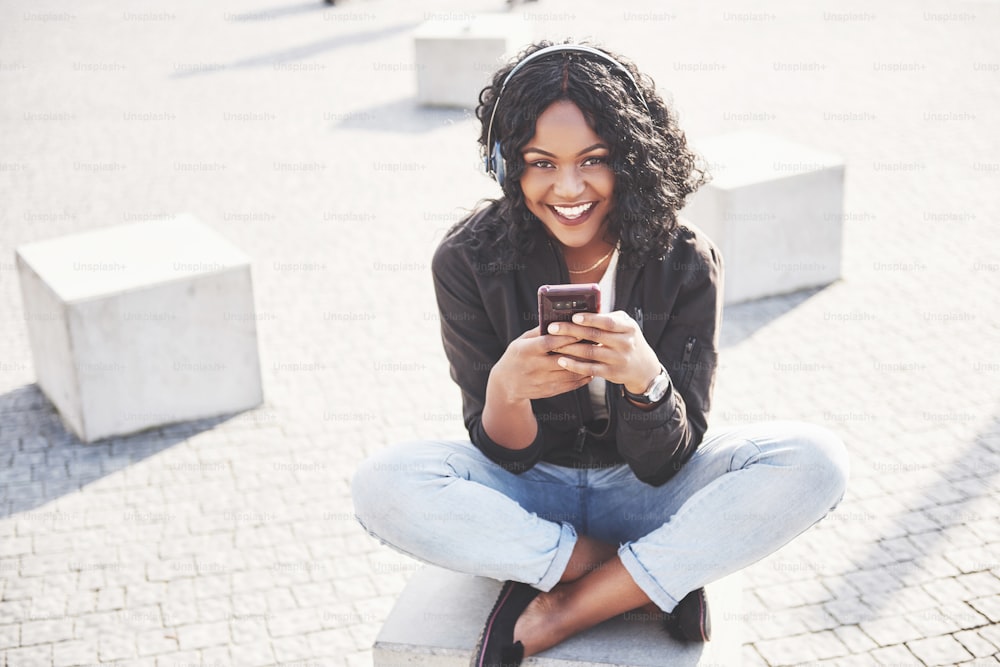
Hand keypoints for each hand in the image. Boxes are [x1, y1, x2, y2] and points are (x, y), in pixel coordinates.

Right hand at [489, 326, 594, 401]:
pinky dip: (582, 378)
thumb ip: (539, 332)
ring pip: (570, 373)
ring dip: (585, 365)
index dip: (566, 337)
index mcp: (525, 351)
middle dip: (581, 351)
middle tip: (596, 342)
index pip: (549, 343)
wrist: (506, 384)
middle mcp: (533, 367)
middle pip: (563, 359)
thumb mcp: (521, 341)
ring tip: (597, 356)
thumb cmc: (516, 356)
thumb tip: (559, 319)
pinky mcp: (548, 391)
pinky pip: (570, 385)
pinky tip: (590, 369)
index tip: (581, 330)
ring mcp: (541, 381)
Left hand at [546, 311, 661, 394]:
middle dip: (571, 331)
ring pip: (589, 353)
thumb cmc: (628, 341)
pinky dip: (574, 365)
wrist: (644, 368)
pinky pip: (589, 369)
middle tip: (552, 328)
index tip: (573, 316)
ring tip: (552, 344)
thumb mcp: (626, 326)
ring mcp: (618, 360)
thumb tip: (583, 310)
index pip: (608, 322)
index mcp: (628, 328)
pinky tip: (562, 361)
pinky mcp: (612, 374)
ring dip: (568, 348)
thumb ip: (608, 319)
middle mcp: (625, 344)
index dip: (590, 319)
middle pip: (594, 336)